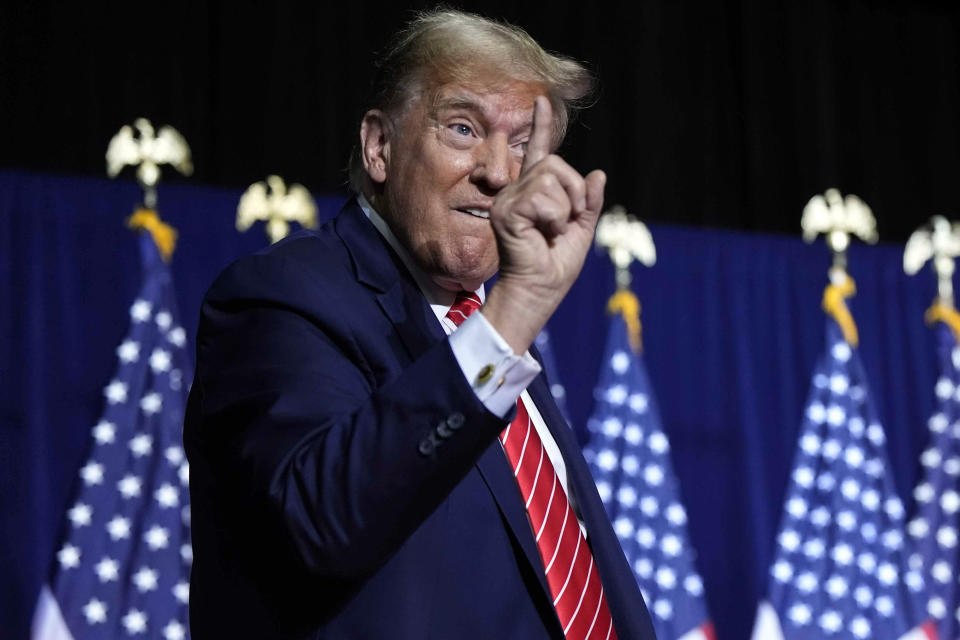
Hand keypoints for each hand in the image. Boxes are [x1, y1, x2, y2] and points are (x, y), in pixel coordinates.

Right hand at [482, 96, 605, 353]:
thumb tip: (599, 173)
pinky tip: (544, 234)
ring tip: (554, 231)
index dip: (543, 126)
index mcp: (534, 194)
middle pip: (556, 165)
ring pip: (551, 179)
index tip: (543, 101)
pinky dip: (556, 217)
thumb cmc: (555, 266)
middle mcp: (517, 191)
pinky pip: (544, 197)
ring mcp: (508, 200)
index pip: (540, 152)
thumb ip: (589, 202)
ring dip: (565, 208)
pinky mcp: (506, 211)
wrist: (538, 291)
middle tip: (570, 221)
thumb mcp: (581, 229)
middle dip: (575, 192)